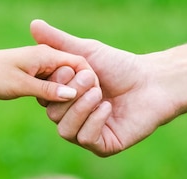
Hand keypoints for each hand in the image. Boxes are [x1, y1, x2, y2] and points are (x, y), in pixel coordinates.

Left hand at [0, 44, 97, 100]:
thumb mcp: (21, 85)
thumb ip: (47, 90)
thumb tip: (72, 94)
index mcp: (47, 54)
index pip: (80, 64)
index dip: (89, 82)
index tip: (92, 100)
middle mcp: (47, 58)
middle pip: (75, 73)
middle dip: (79, 90)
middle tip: (80, 109)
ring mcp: (42, 67)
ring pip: (65, 81)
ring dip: (67, 95)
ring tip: (67, 110)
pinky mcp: (36, 75)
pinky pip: (54, 85)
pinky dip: (56, 95)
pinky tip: (52, 107)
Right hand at [31, 19, 178, 155]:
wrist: (153, 82)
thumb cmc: (121, 67)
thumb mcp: (86, 52)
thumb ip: (59, 42)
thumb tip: (34, 24)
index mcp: (66, 99)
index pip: (44, 97)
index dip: (55, 84)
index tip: (72, 68)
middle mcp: (73, 118)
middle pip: (52, 114)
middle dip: (71, 95)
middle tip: (92, 78)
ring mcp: (87, 134)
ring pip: (65, 130)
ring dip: (81, 109)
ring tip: (99, 93)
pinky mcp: (102, 146)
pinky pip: (85, 139)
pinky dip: (94, 121)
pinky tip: (108, 108)